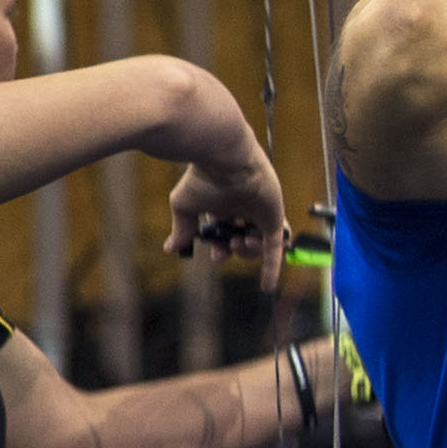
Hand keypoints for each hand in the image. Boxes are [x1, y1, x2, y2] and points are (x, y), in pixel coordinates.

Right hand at [166, 154, 291, 292]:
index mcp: (222, 204)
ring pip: (258, 245)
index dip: (220, 248)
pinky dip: (272, 267)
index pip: (223, 232)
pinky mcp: (274, 217)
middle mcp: (242, 208)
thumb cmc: (202, 177)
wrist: (224, 158)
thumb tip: (170, 249)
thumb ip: (183, 229)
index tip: (216, 254)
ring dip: (248, 252)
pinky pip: (276, 248)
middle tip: (227, 249)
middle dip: (233, 251)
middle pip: (242, 240)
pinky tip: (267, 288)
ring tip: (241, 240)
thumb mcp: (185, 206)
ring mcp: (260, 213)